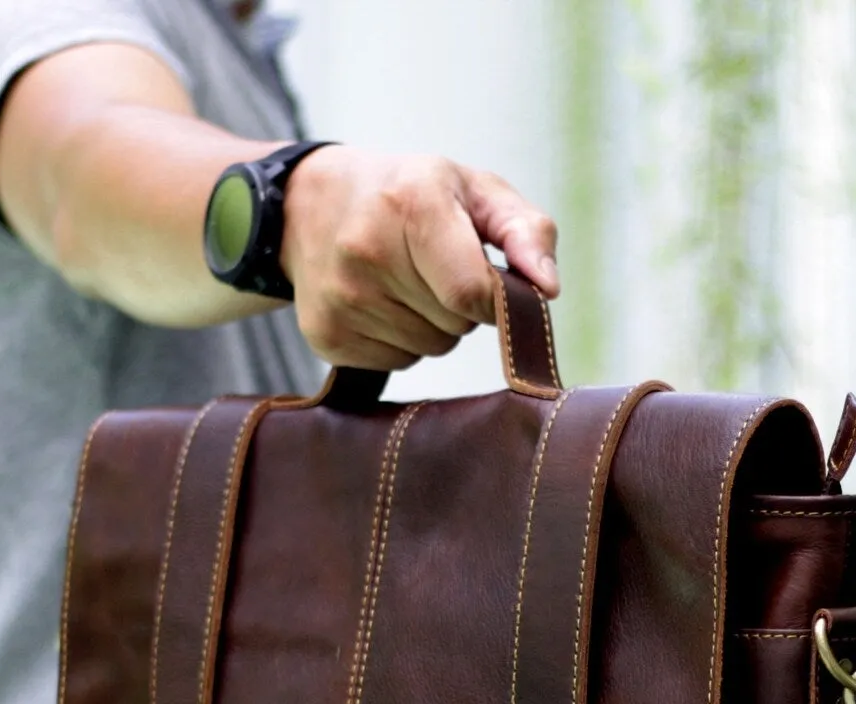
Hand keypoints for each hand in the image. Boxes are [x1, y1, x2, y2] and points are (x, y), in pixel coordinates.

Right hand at [282, 147, 558, 369]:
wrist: (308, 203)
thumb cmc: (408, 194)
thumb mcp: (472, 189)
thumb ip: (525, 230)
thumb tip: (547, 288)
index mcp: (410, 202)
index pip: (472, 293)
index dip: (494, 298)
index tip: (489, 282)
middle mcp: (366, 251)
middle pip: (454, 325)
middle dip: (461, 306)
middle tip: (434, 267)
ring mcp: (341, 298)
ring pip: (429, 349)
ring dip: (433, 325)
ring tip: (406, 281)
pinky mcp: (326, 336)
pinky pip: (398, 363)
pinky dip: (401, 340)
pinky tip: (381, 301)